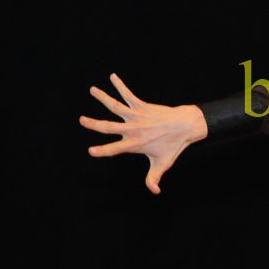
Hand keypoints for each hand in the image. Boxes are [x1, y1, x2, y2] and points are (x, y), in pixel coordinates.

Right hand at [80, 73, 207, 194]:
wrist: (186, 125)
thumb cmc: (173, 145)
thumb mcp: (163, 163)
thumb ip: (154, 178)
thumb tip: (155, 192)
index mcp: (135, 144)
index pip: (115, 149)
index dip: (103, 151)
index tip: (90, 151)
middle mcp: (134, 129)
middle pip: (109, 126)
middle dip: (94, 124)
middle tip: (81, 119)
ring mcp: (137, 116)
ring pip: (116, 106)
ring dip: (103, 97)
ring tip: (92, 89)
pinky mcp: (142, 106)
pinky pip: (128, 94)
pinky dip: (120, 85)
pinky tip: (112, 76)